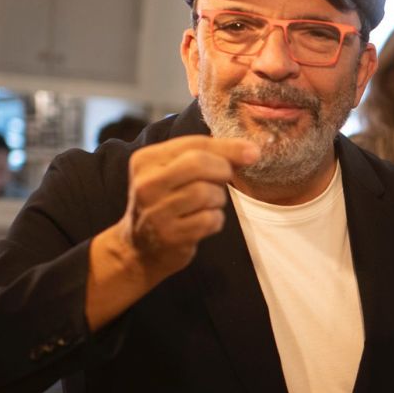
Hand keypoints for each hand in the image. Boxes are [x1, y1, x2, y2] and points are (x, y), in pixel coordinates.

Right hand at [87, 136, 257, 329]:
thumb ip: (209, 156)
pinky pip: (209, 219)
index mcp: (145, 160)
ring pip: (206, 193)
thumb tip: (251, 151)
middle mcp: (146, 184)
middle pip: (199, 164)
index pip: (194, 143)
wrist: (141, 249)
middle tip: (221, 182)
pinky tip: (203, 222)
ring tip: (206, 205)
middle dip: (221, 171)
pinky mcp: (169, 235)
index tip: (252, 153)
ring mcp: (155, 211)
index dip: (227, 147)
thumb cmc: (167, 203)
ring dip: (217, 200)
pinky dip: (215, 220)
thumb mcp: (177, 173)